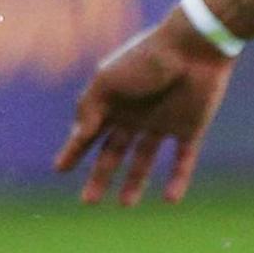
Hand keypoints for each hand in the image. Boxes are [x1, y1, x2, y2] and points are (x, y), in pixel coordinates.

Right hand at [53, 8, 235, 205]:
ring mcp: (163, 122)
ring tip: (125, 204)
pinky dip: (177, 179)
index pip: (89, 132)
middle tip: (88, 201)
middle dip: (101, 176)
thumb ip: (90, 108)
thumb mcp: (108, 81)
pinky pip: (183, 159)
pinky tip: (171, 200)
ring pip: (145, 159)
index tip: (60, 169)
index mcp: (114, 101)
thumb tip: (77, 137)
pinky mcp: (190, 128)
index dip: (74, 150)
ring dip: (134, 181)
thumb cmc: (146, 59)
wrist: (193, 47)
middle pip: (113, 152)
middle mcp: (136, 115)